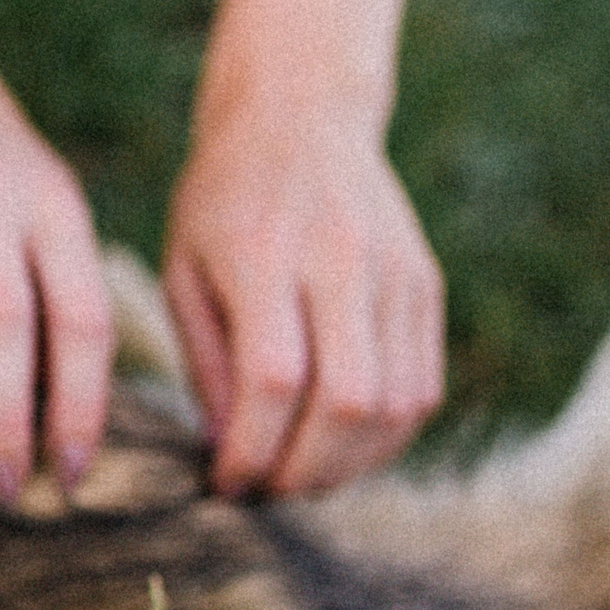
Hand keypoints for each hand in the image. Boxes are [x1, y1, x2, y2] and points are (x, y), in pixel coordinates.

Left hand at [163, 99, 442, 495]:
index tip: (225, 482)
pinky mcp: (426, 285)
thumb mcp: (183, 267)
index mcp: (263, 255)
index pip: (273, 379)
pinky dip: (388, 435)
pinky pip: (424, 384)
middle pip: (346, 400)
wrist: (299, 117)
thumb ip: (205, 358)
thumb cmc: (221, 201)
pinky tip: (343, 447)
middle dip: (305, 469)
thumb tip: (227, 448)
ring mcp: (395, 274)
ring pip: (396, 402)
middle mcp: (340, 263)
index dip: (253, 449)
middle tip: (267, 491)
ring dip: (351, 463)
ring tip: (302, 476)